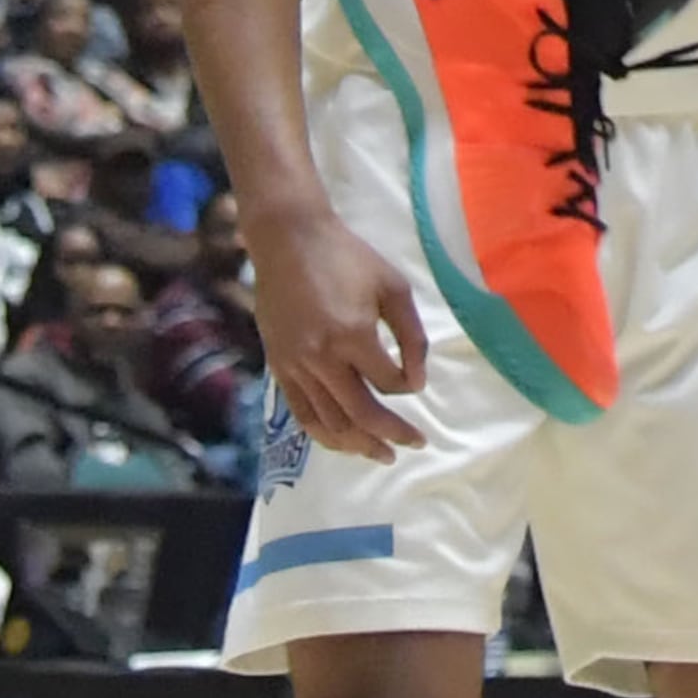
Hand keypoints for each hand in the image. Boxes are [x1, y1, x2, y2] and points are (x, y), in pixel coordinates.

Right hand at [245, 193, 427, 460]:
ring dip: (357, 444)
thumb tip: (417, 384)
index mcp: (353, 335)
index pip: (387, 381)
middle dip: (389, 434)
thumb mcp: (393, 285)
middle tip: (412, 445)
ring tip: (380, 454)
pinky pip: (303, 414)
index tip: (416, 386)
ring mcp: (296, 368)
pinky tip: (342, 440)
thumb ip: (411, 335)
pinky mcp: (279, 369)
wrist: (290, 243)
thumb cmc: (349, 258)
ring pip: (328, 423)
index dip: (406, 388)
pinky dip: (324, 433)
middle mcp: (322, 360)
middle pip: (359, 414)